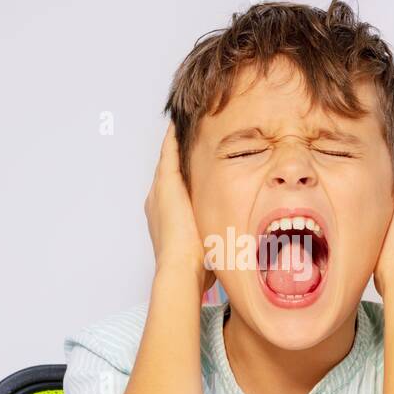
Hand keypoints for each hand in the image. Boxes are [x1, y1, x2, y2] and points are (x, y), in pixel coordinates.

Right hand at [145, 124, 214, 293]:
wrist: (180, 268)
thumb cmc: (194, 268)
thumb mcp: (207, 251)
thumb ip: (217, 245)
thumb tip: (235, 253)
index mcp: (166, 217)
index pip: (174, 190)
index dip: (182, 177)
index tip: (191, 166)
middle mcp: (157, 201)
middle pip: (168, 171)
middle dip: (176, 156)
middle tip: (184, 136)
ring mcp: (160, 191)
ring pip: (167, 159)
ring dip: (174, 143)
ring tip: (182, 125)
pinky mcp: (166, 183)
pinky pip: (169, 152)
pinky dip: (173, 138)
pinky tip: (179, 125)